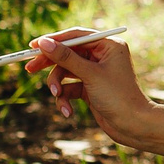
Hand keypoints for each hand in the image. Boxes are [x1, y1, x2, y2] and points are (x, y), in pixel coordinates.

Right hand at [25, 27, 153, 142]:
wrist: (133, 126)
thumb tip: (44, 43)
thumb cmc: (118, 97)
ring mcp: (96, 73)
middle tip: (29, 68)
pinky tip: (68, 112)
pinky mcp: (91, 89)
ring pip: (66, 72)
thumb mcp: (90, 75)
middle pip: (68, 54)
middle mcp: (102, 56)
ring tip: (57, 96)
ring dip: (58, 85)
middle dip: (50, 64)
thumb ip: (66, 58)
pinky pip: (70, 88)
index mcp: (108, 45)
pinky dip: (66, 98)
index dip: (53, 41)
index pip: (75, 36)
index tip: (33, 46)